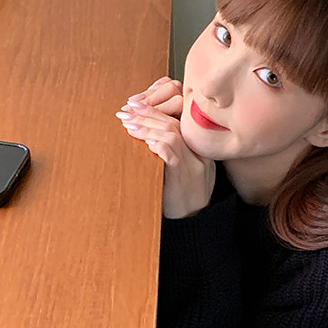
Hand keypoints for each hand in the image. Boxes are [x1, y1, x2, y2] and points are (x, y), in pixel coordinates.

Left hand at [117, 82, 214, 218]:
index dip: (157, 111)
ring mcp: (194, 165)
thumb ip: (175, 151)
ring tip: (128, 124)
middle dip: (147, 115)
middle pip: (174, 124)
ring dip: (146, 127)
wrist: (197, 221)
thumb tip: (148, 135)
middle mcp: (199, 154)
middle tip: (126, 111)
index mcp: (201, 149)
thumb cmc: (186, 197)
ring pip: (171, 136)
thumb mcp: (187, 170)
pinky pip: (171, 155)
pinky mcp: (184, 177)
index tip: (137, 105)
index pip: (180, 120)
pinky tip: (143, 141)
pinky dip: (156, 144)